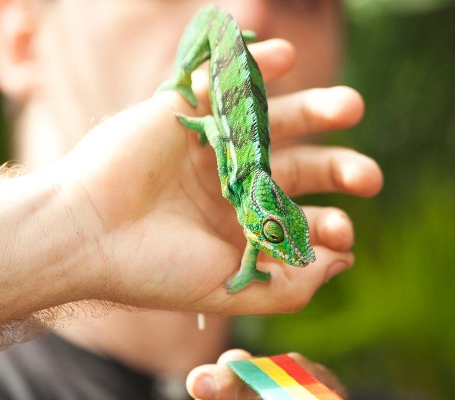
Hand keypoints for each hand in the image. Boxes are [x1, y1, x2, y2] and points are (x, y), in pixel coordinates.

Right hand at [57, 39, 382, 313]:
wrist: (86, 237)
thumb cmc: (156, 270)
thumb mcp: (232, 289)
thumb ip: (292, 284)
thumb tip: (346, 262)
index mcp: (240, 227)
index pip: (298, 219)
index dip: (327, 225)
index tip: (343, 231)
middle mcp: (231, 184)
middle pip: (298, 167)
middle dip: (337, 169)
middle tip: (368, 177)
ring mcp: (209, 146)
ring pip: (272, 120)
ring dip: (314, 109)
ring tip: (351, 107)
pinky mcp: (181, 110)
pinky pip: (222, 79)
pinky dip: (253, 64)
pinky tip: (285, 55)